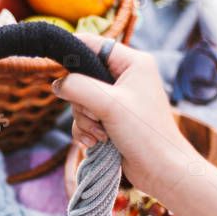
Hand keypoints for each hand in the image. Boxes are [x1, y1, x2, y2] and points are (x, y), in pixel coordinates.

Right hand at [52, 34, 201, 204]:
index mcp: (132, 62)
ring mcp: (117, 99)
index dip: (72, 54)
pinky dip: (85, 131)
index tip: (55, 69)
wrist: (161, 170)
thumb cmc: (144, 134)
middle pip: (81, 77)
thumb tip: (56, 84)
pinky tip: (96, 143)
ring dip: (84, 121)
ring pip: (80, 101)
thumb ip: (78, 87)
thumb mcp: (108, 105)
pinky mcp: (111, 119)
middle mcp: (125, 77)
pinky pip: (84, 118)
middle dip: (82, 103)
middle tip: (97, 117)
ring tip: (101, 135)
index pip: (92, 45)